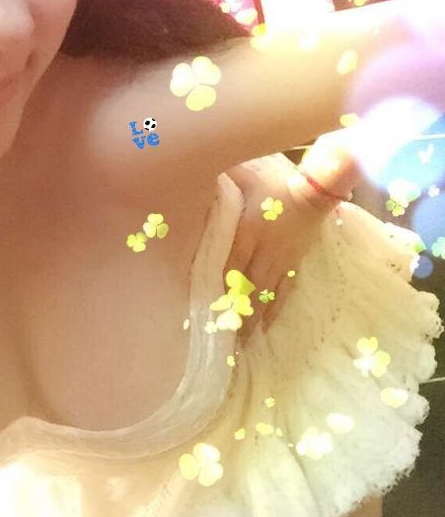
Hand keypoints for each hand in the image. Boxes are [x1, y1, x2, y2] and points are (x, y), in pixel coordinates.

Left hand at [223, 129, 363, 338]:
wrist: (320, 185)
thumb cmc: (276, 178)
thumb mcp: (246, 174)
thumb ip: (222, 179)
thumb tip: (197, 174)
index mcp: (247, 231)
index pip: (229, 267)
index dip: (218, 290)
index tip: (207, 313)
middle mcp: (264, 250)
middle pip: (246, 288)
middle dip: (235, 314)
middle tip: (223, 341)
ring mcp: (282, 259)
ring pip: (265, 294)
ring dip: (253, 318)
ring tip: (242, 342)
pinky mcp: (296, 260)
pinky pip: (284, 289)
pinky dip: (275, 308)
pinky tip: (268, 324)